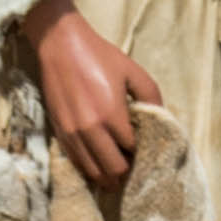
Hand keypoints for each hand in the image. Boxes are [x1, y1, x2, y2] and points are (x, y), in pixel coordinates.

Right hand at [34, 8, 158, 190]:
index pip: (132, 150)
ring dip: (108, 176)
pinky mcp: (59, 132)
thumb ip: (152, 96)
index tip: (148, 152)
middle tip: (135, 167)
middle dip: (127, 172)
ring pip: (93, 172)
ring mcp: (72, 133)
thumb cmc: (100, 56)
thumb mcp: (133, 71)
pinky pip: (76, 162)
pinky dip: (90, 167)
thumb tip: (161, 119)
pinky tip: (99, 163)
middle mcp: (90, 129)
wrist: (60, 45)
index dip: (142, 154)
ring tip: (118, 171)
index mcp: (111, 115)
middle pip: (113, 169)